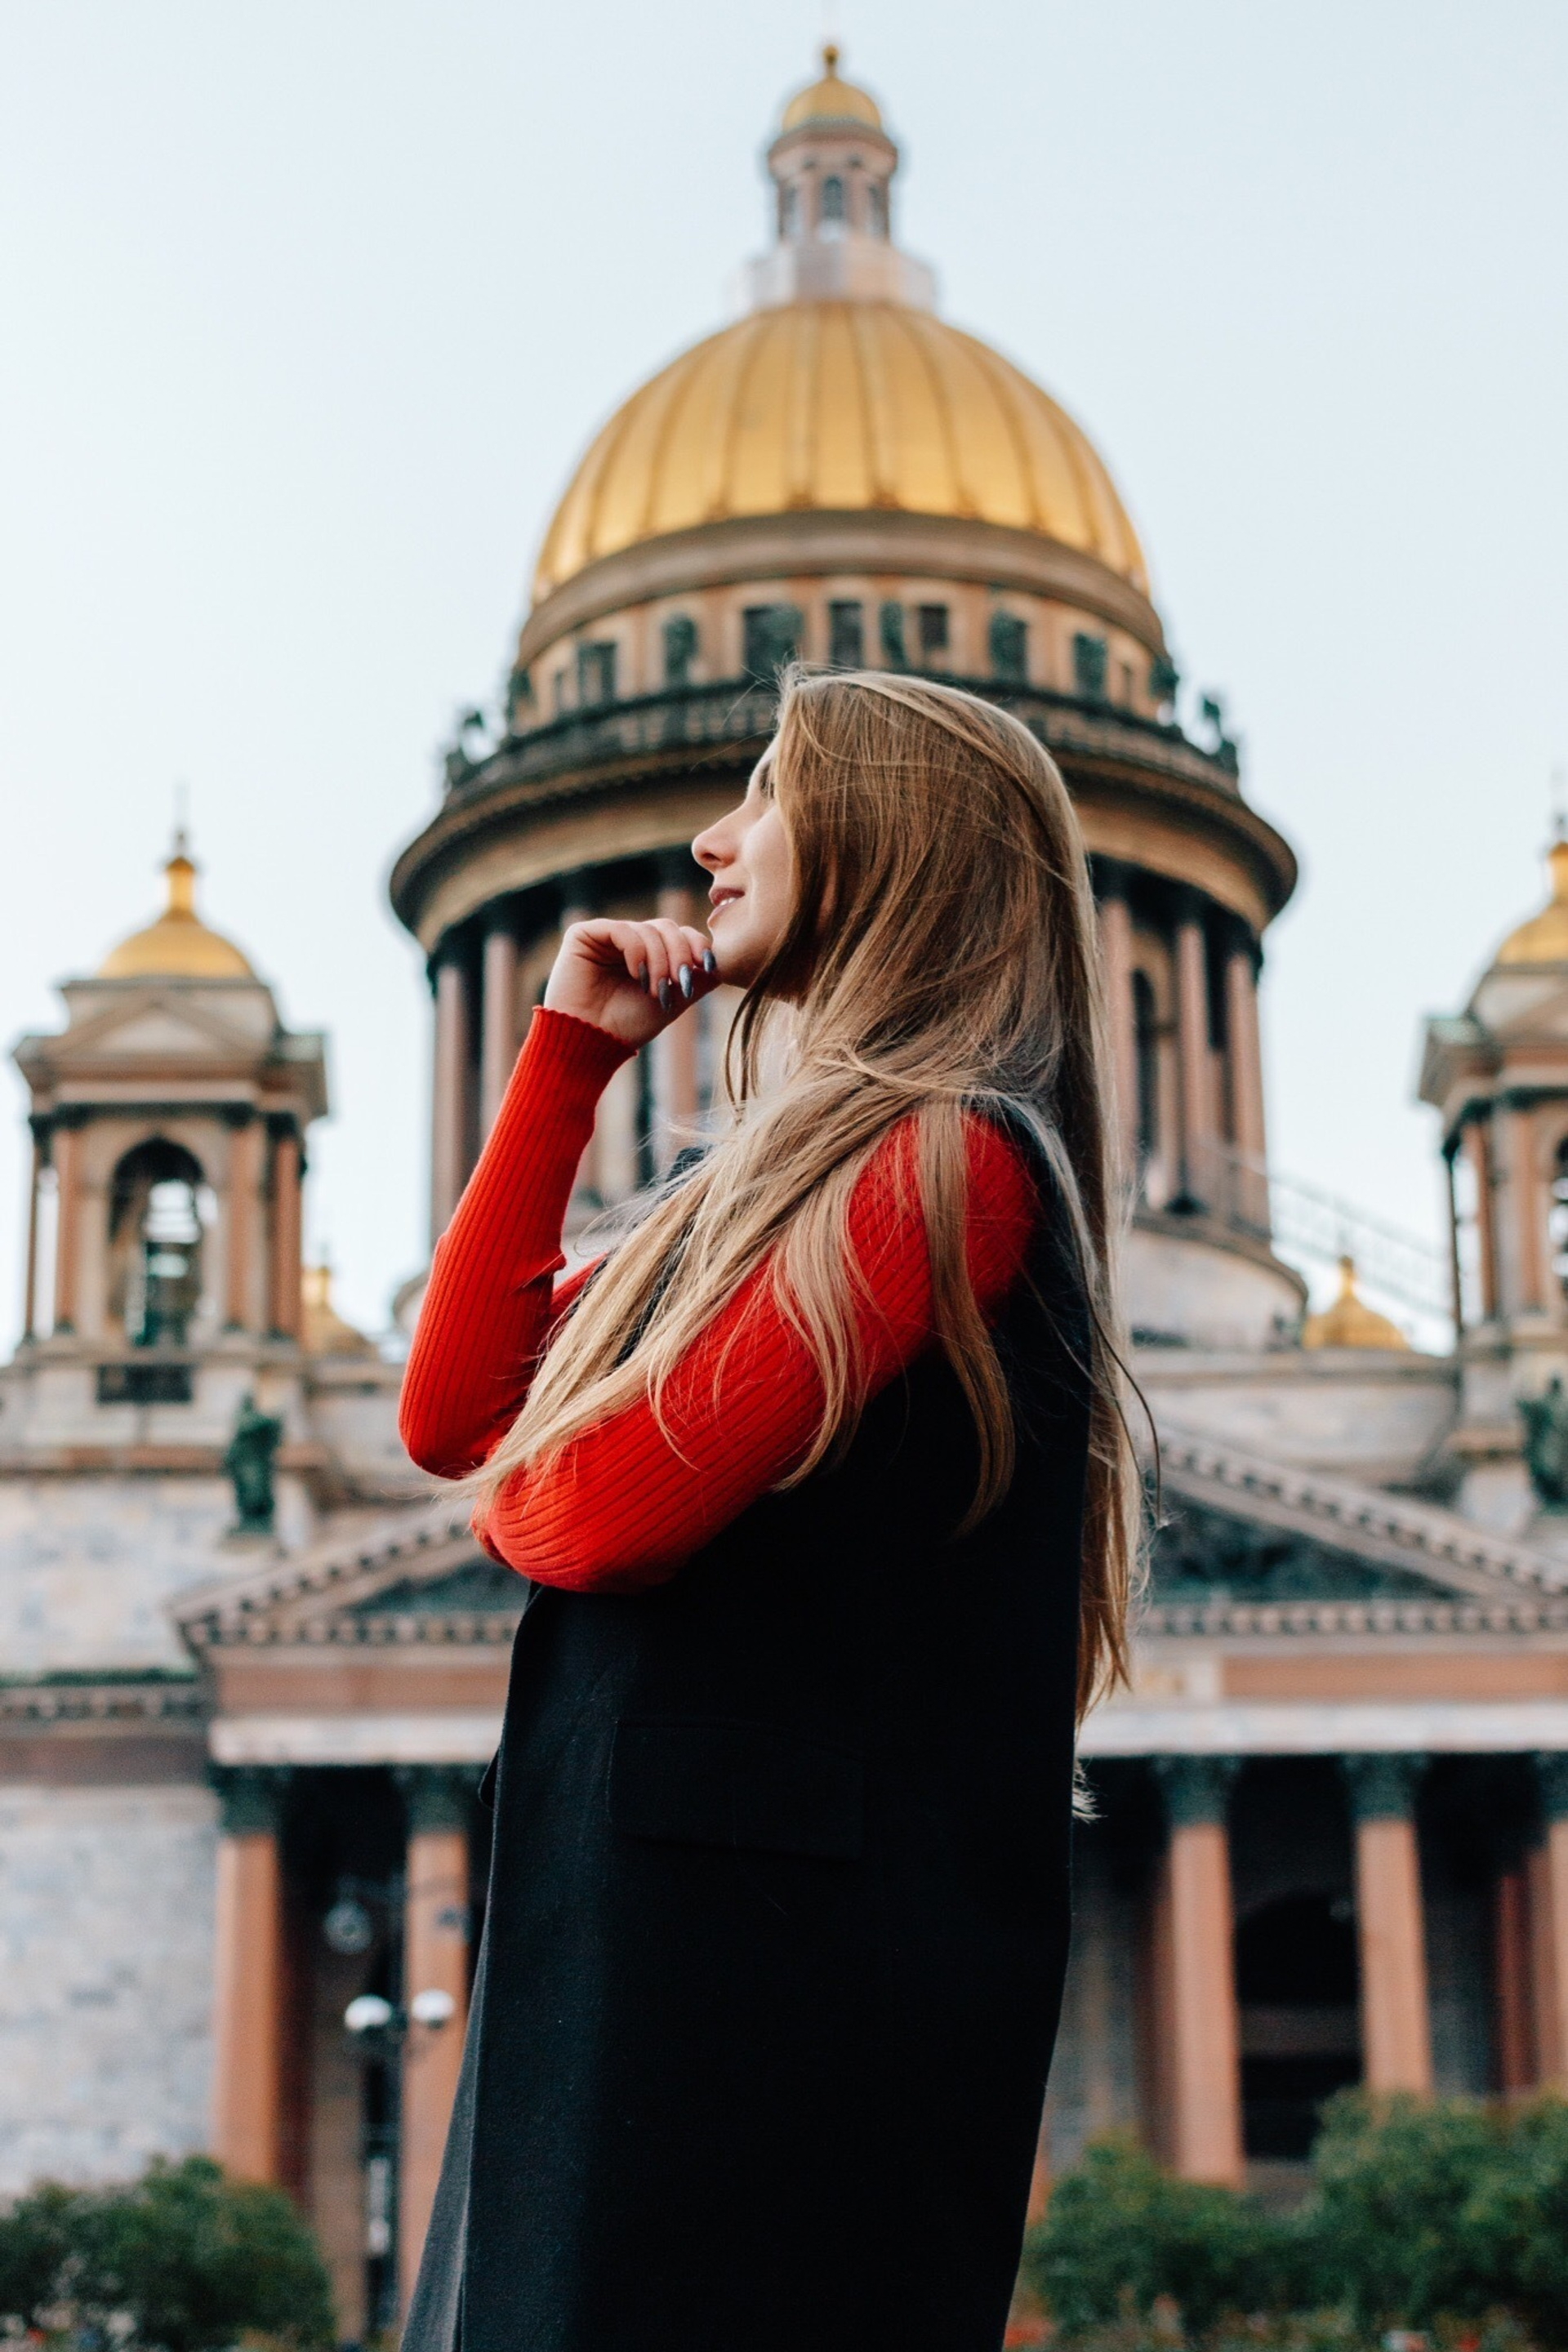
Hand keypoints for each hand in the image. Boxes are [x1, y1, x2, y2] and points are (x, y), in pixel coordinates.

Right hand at [543, 917, 718, 1050]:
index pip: (680, 935)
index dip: (698, 946)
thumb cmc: (627, 1027)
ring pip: (649, 930)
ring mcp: (606, 937)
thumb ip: (696, 980)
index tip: (708, 967)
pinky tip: (636, 974)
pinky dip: (636, 951)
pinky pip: (622, 930)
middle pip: (668, 928)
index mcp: (648, 954)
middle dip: (680, 955)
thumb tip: (724, 962)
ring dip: (659, 961)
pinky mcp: (584, 935)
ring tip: (654, 990)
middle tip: (679, 984)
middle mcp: (628, 942)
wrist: (590, 1042)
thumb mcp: (673, 1002)